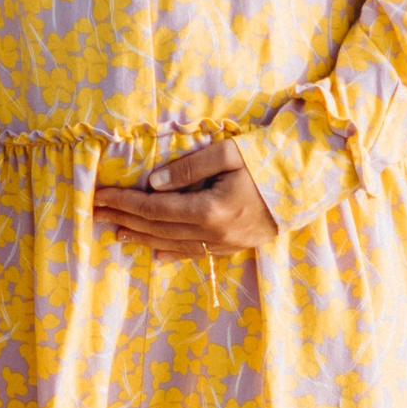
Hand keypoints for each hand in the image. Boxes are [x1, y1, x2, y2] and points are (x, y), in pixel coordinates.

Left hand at [93, 139, 277, 253]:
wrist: (310, 182)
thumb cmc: (269, 160)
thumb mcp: (230, 153)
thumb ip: (190, 167)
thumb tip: (153, 182)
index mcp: (211, 210)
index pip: (155, 208)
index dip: (124, 202)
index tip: (99, 197)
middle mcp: (215, 234)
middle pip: (158, 228)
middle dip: (124, 219)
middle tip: (96, 213)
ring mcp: (225, 245)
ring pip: (173, 244)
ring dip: (142, 238)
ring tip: (116, 232)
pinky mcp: (234, 247)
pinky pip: (195, 254)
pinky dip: (171, 253)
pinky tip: (155, 254)